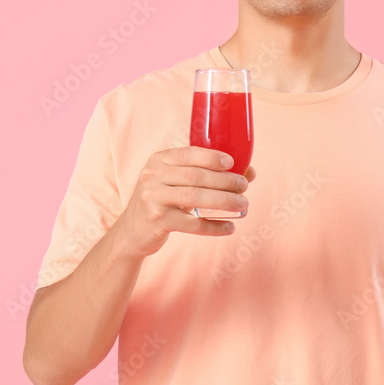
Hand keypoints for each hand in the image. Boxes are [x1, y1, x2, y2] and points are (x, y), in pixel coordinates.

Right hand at [111, 146, 254, 258]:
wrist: (133, 231)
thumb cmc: (163, 201)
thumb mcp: (176, 183)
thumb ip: (206, 174)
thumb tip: (250, 172)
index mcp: (158, 160)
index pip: (188, 153)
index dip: (211, 157)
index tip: (232, 163)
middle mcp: (152, 176)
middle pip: (195, 176)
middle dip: (225, 181)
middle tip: (244, 187)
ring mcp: (152, 198)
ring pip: (195, 197)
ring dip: (224, 201)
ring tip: (243, 205)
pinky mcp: (157, 221)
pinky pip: (192, 224)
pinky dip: (214, 226)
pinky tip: (229, 227)